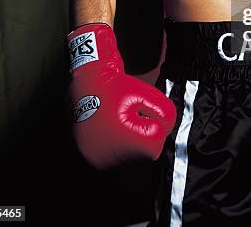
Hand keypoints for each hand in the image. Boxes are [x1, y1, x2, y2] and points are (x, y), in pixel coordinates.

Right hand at [67, 23, 175, 168]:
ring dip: (134, 141)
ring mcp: (102, 163)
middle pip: (146, 152)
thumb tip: (166, 127)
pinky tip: (113, 130)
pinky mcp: (95, 163)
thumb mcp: (146, 94)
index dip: (154, 122)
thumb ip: (165, 112)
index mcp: (127, 143)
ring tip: (120, 122)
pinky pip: (119, 159)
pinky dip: (120, 146)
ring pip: (134, 157)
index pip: (158, 140)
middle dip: (145, 133)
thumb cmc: (114, 88)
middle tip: (132, 115)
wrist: (84, 86)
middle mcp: (113, 159)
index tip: (141, 111)